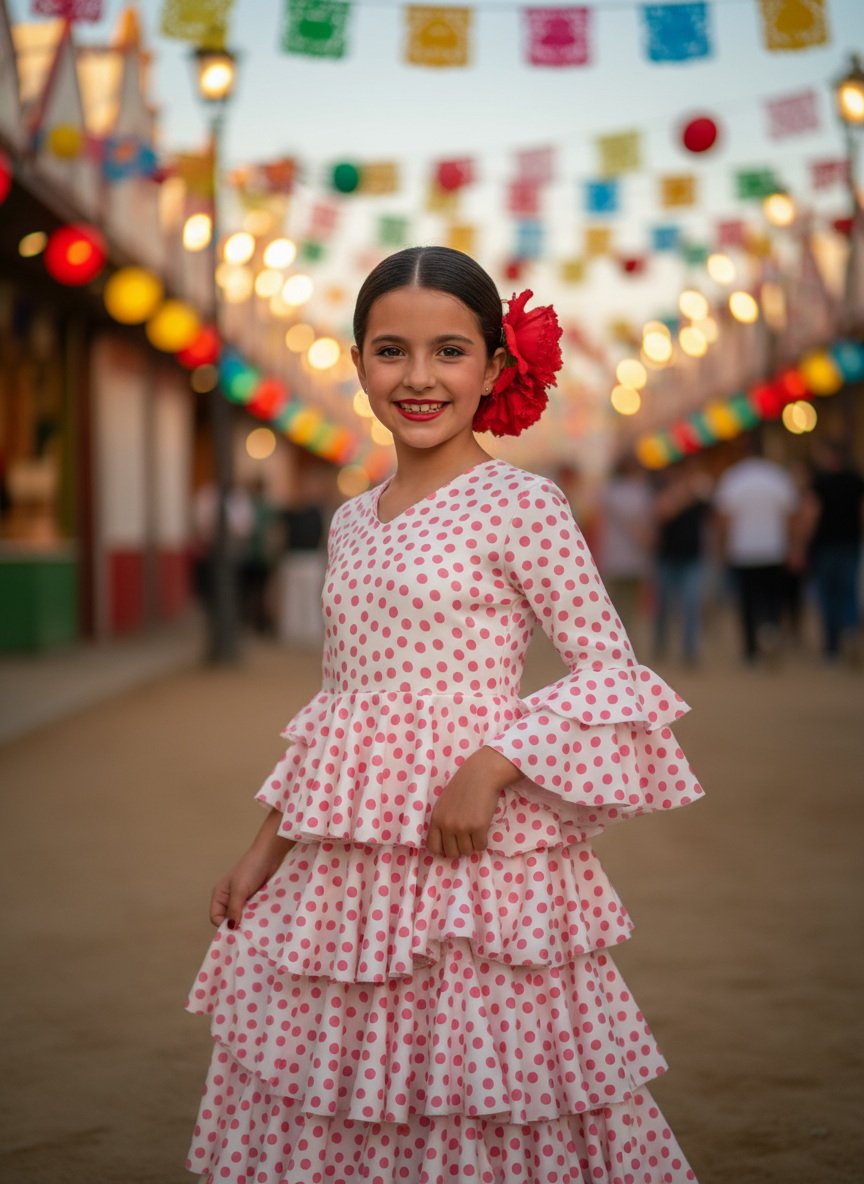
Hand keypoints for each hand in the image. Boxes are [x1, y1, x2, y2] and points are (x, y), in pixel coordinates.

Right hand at [209, 808, 293, 928]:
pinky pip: (252, 914)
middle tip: (247, 933)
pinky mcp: (254, 900)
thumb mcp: (240, 890)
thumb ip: (234, 909)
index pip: (216, 918)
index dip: (223, 926)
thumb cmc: (250, 869)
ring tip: (255, 928)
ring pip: (242, 918)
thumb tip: (231, 928)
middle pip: (229, 920)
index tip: (236, 931)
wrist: (269, 856)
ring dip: (247, 922)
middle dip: (237, 926)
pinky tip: (261, 921)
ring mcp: (242, 900)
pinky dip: (255, 918)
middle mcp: (229, 900)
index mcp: (220, 896)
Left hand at [427, 746, 519, 858]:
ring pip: (467, 851)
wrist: (481, 774)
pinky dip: (483, 842)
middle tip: (467, 837)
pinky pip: (481, 846)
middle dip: (460, 848)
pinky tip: (483, 830)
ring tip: (476, 831)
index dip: (443, 848)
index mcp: (436, 818)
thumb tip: (446, 843)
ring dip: (472, 845)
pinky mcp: (478, 827)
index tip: (452, 844)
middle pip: (451, 853)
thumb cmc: (464, 786)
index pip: (433, 846)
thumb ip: (443, 821)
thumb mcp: (444, 803)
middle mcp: (447, 825)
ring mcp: (462, 827)